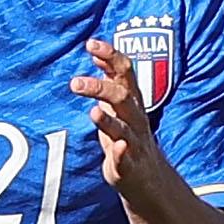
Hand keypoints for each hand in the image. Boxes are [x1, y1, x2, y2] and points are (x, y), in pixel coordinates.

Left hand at [75, 39, 163, 195]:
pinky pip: (126, 159)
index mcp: (131, 101)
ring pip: (123, 127)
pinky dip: (121, 153)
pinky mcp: (128, 167)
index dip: (110, 57)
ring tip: (94, 112)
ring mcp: (133, 143)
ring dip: (109, 120)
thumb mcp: (118, 105)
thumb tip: (95, 50)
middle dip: (101, 88)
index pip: (124, 72)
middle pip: (122, 97)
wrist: (148, 179)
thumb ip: (108, 79)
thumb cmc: (128, 135)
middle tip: (75, 83)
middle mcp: (135, 119)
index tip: (91, 44)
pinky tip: (117, 147)